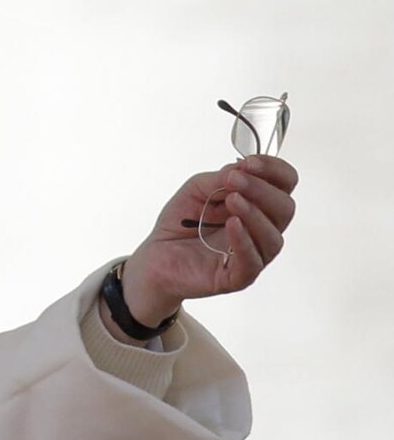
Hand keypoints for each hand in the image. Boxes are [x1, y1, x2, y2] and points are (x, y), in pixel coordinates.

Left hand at [120, 155, 298, 327]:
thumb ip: (219, 179)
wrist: (155, 257)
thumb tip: (240, 169)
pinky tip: (232, 224)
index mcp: (257, 205)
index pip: (284, 184)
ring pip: (273, 237)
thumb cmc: (180, 225)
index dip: (273, 170)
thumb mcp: (196, 190)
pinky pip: (252, 262)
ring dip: (254, 213)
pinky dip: (244, 240)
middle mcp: (260, 230)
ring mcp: (252, 255)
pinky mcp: (237, 277)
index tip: (250, 162)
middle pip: (284, 208)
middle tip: (234, 180)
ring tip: (231, 200)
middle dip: (261, 189)